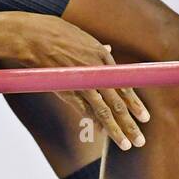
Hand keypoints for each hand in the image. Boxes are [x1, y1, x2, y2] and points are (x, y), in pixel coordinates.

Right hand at [3, 13, 149, 150]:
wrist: (34, 37)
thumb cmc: (55, 33)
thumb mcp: (83, 37)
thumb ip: (98, 48)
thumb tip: (108, 49)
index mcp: (103, 58)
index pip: (124, 86)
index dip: (135, 104)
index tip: (144, 117)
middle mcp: (98, 72)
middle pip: (118, 103)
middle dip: (131, 124)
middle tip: (140, 140)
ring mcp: (84, 83)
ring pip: (104, 112)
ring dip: (117, 130)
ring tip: (126, 145)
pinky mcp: (68, 90)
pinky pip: (84, 110)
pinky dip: (94, 122)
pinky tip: (102, 133)